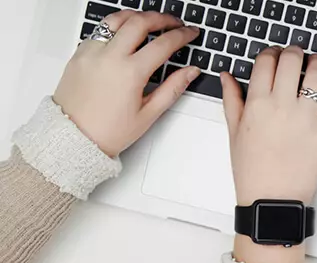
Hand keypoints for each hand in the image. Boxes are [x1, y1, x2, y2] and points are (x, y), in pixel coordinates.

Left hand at [53, 10, 200, 156]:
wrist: (72, 138)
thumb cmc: (107, 131)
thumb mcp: (148, 114)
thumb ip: (172, 88)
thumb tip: (190, 72)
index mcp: (130, 73)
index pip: (163, 44)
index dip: (182, 35)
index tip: (190, 33)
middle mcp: (109, 57)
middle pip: (140, 22)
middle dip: (162, 18)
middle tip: (174, 22)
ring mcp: (91, 53)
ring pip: (116, 19)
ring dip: (136, 16)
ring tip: (149, 21)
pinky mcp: (79, 54)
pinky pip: (99, 31)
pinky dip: (115, 27)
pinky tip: (124, 35)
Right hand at [221, 46, 316, 262]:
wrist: (272, 200)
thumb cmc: (252, 171)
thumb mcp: (234, 133)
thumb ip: (232, 99)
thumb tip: (228, 76)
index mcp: (257, 104)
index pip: (266, 61)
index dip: (271, 53)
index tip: (274, 55)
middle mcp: (283, 106)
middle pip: (292, 60)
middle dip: (294, 51)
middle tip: (295, 54)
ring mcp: (307, 117)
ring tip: (316, 62)